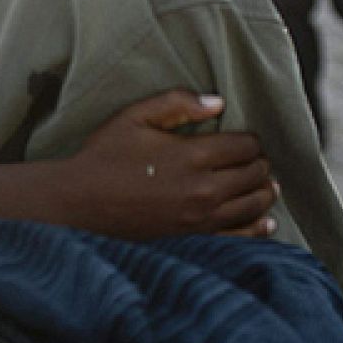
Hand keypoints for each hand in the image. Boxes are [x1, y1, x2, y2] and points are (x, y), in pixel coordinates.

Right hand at [63, 90, 276, 239]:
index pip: (246, 146)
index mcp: (192, 155)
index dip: (250, 139)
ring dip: (262, 191)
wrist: (78, 203)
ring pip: (255, 204)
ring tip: (260, 183)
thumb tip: (218, 103)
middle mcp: (203, 189)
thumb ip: (176, 103)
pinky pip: (240, 236)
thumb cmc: (103, 157)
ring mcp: (200, 218)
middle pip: (256, 174)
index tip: (241, 138)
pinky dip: (257, 228)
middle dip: (258, 163)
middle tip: (249, 159)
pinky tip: (264, 221)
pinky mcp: (193, 239)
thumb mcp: (133, 117)